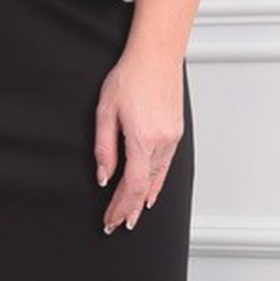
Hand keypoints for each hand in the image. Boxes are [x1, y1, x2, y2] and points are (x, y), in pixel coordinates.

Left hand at [94, 47, 185, 233]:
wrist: (157, 55)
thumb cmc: (130, 76)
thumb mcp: (105, 111)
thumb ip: (104, 148)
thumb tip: (103, 175)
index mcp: (142, 139)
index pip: (130, 185)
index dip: (119, 206)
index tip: (110, 219)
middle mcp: (162, 142)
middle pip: (144, 187)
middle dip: (129, 209)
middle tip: (117, 225)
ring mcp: (172, 138)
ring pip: (156, 178)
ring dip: (142, 199)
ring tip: (132, 217)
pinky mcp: (176, 132)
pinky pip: (166, 166)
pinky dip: (156, 183)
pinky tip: (150, 194)